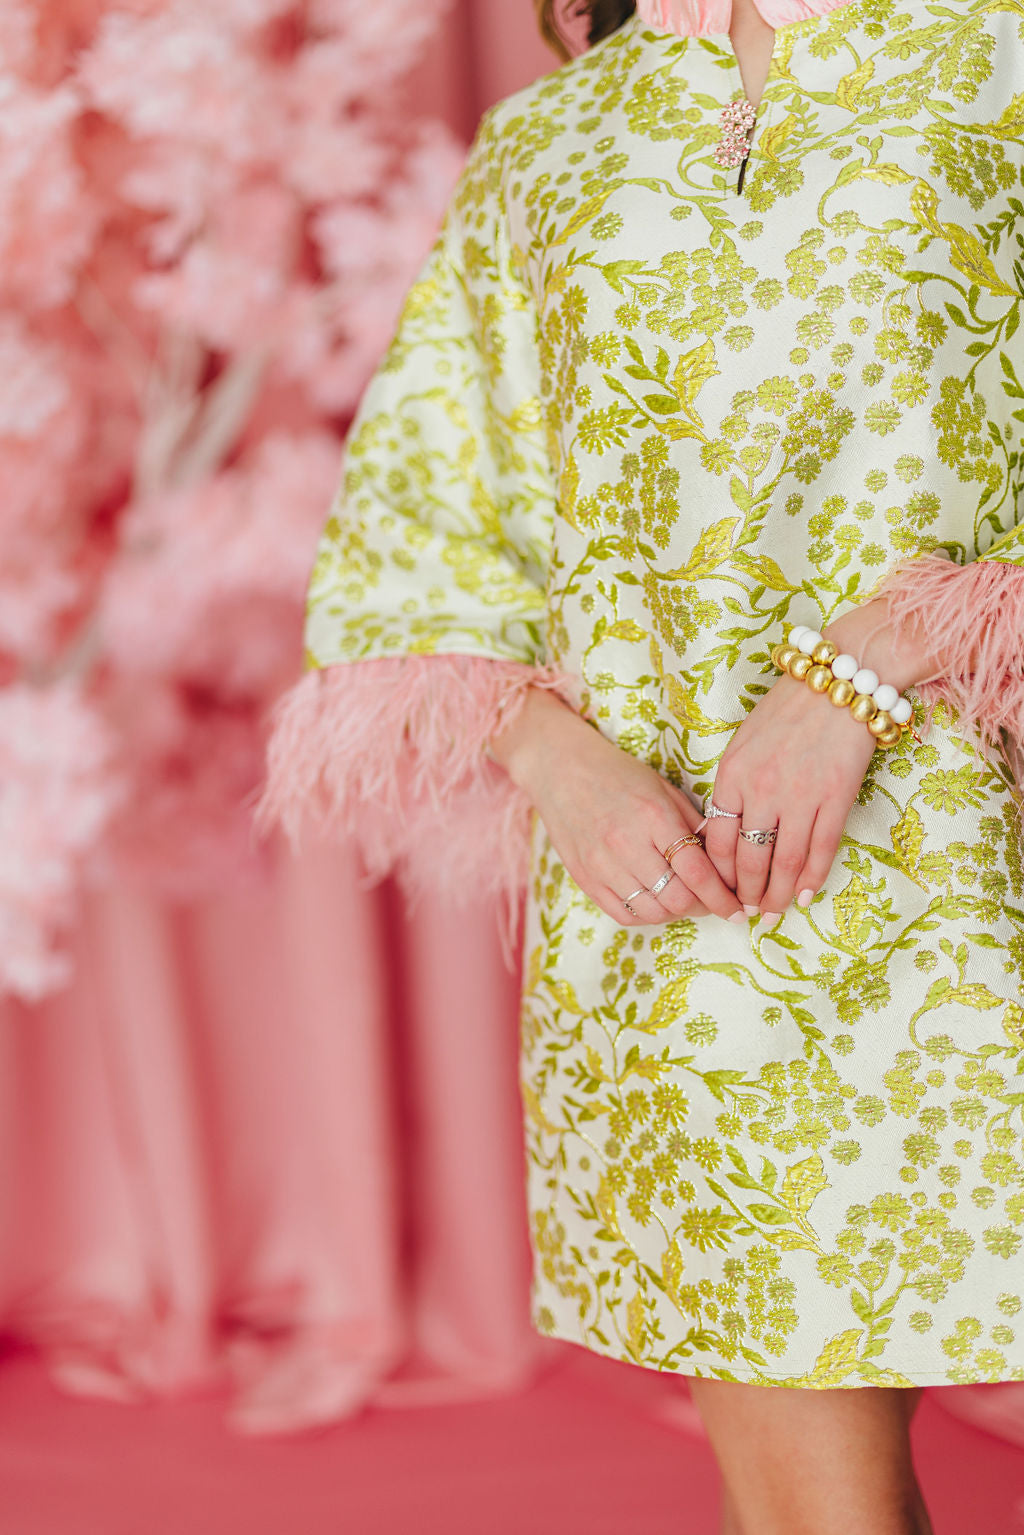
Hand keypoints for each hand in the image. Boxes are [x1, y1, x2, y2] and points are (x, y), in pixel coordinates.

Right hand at [489, 689, 745, 925]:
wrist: (560, 769)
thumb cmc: (618, 774)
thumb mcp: (664, 789)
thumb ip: (694, 825)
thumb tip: (725, 862)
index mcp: (654, 816)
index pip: (698, 872)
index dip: (724, 896)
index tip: (738, 907)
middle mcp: (627, 844)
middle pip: (678, 899)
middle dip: (704, 906)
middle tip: (712, 900)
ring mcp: (602, 865)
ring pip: (653, 912)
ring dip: (676, 912)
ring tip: (684, 899)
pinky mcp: (585, 878)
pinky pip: (624, 914)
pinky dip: (647, 915)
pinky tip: (655, 901)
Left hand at [704, 600, 917, 916]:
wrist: (841, 679)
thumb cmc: (789, 708)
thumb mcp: (744, 741)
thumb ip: (734, 784)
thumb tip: (728, 829)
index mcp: (731, 774)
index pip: (716, 840)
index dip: (717, 874)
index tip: (719, 892)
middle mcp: (761, 788)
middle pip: (748, 858)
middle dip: (745, 894)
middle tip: (745, 916)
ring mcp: (800, 795)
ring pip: (785, 861)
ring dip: (778, 895)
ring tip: (773, 915)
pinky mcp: (836, 796)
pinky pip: (821, 848)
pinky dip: (813, 877)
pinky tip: (806, 896)